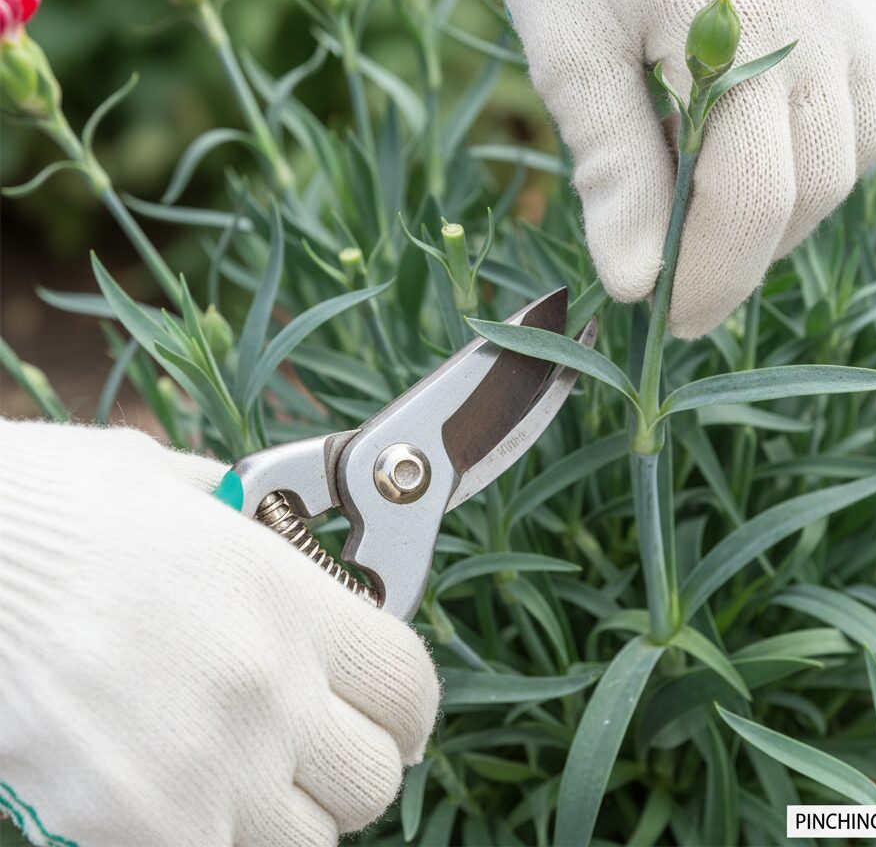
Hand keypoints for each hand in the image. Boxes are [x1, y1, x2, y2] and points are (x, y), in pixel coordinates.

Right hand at [0, 420, 437, 846]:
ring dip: (288, 818)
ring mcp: (207, 767)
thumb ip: (236, 509)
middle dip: (350, 768)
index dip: (408, 707)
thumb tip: (256, 509)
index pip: (409, 686)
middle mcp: (266, 688)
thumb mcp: (167, 483)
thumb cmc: (48, 510)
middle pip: (374, 779)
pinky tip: (181, 804)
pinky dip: (216, 841)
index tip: (391, 714)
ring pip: (309, 843)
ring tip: (247, 783)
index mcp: (288, 597)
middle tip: (313, 750)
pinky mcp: (136, 827)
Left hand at [456, 0, 875, 336]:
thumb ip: (613, 170)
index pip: (749, 200)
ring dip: (794, 201)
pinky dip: (836, 137)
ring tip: (720, 205)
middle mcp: (827, 2)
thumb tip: (633, 286)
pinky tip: (774, 137)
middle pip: (813, 186)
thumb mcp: (567, 54)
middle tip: (684, 272)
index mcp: (742, 19)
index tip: (667, 322)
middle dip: (747, 252)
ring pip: (860, 148)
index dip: (711, 281)